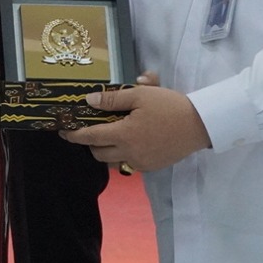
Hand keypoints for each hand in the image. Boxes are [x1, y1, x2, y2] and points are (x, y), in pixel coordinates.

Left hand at [62, 86, 210, 171]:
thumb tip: (89, 101)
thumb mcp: (141, 95)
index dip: (74, 134)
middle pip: (98, 152)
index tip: (63, 130)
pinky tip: (129, 141)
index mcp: (124, 134)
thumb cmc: (169, 106)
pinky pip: (128, 163)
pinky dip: (122, 154)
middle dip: (89, 142)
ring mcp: (140, 163)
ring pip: (112, 161)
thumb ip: (113, 99)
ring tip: (109, 136)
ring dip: (105, 150)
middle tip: (89, 129)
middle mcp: (129, 153)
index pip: (90, 137)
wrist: (199, 124)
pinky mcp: (151, 167)